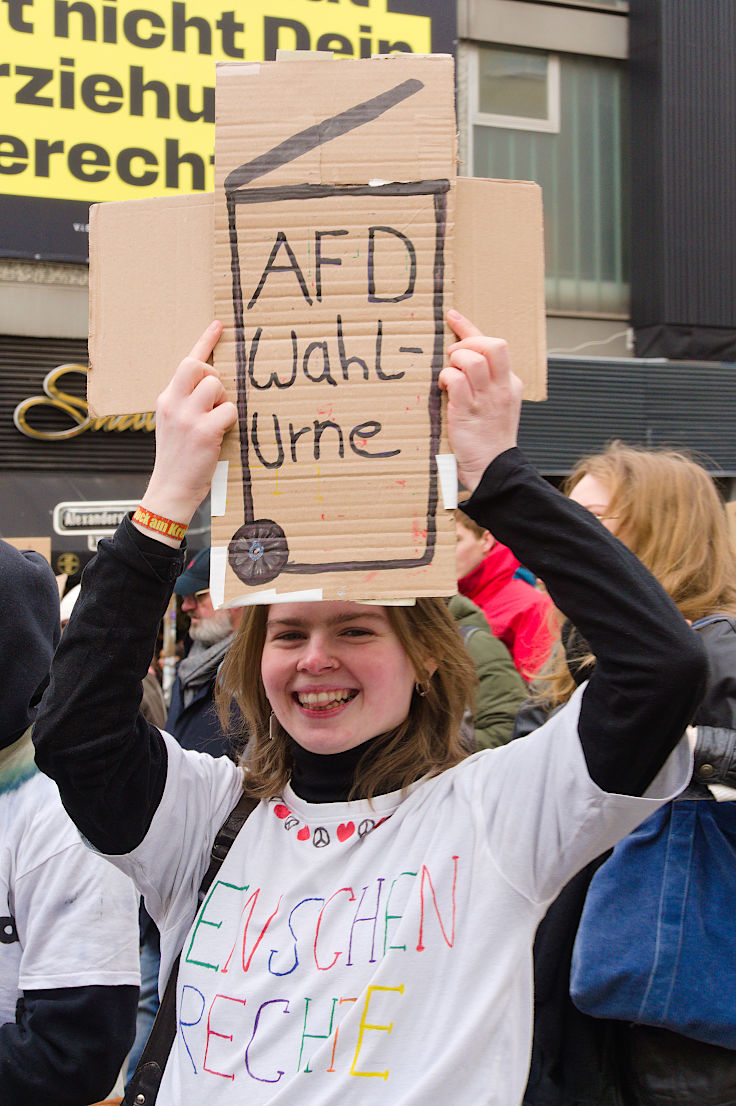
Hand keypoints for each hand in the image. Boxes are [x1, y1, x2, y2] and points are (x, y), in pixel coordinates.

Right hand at [136, 322, 236, 543]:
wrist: (170, 490)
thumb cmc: (179, 459)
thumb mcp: (175, 425)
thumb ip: (188, 404)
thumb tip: (215, 387)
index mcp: (166, 399)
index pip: (185, 362)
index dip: (204, 341)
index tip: (219, 325)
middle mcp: (173, 403)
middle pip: (199, 366)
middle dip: (214, 375)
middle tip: (217, 398)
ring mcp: (187, 416)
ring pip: (217, 387)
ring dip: (224, 402)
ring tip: (217, 422)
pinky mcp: (204, 431)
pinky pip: (229, 410)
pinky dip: (230, 421)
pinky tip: (220, 435)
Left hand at [439, 310, 522, 492]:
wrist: (494, 471)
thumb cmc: (489, 443)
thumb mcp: (494, 409)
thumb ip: (484, 387)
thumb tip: (458, 366)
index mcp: (510, 384)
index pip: (495, 346)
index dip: (470, 328)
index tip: (452, 316)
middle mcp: (502, 388)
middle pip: (493, 344)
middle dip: (468, 341)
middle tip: (453, 355)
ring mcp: (487, 399)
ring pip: (473, 359)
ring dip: (455, 361)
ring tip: (449, 375)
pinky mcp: (469, 412)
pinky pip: (456, 381)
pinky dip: (446, 379)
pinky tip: (444, 390)